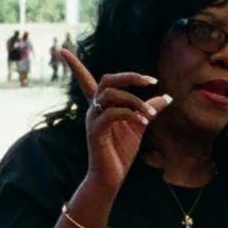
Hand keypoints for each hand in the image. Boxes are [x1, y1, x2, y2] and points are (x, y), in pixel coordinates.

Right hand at [60, 48, 169, 193]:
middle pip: (107, 80)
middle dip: (129, 77)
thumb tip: (166, 97)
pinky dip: (131, 115)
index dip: (74, 65)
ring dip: (135, 101)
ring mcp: (93, 120)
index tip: (61, 50)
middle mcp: (94, 109)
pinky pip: (112, 114)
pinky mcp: (95, 132)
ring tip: (150, 115)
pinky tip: (144, 123)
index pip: (85, 80)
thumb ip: (149, 109)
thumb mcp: (139, 126)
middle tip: (151, 82)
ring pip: (111, 96)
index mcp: (101, 106)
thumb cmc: (121, 152)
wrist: (111, 177)